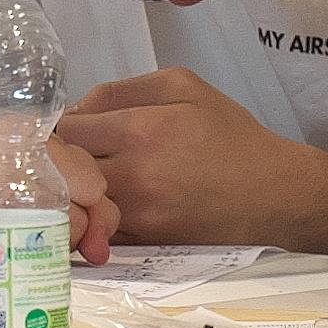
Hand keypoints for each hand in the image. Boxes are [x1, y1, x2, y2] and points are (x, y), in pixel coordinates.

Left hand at [51, 67, 327, 248]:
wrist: (272, 193)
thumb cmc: (229, 135)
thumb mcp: (183, 86)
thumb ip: (121, 89)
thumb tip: (72, 110)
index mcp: (140, 130)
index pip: (64, 130)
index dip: (56, 129)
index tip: (63, 130)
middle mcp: (132, 175)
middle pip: (61, 169)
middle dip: (55, 162)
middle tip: (61, 157)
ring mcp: (136, 214)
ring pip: (73, 203)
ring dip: (67, 192)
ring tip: (77, 180)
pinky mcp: (142, 241)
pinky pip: (94, 228)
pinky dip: (87, 216)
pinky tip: (95, 204)